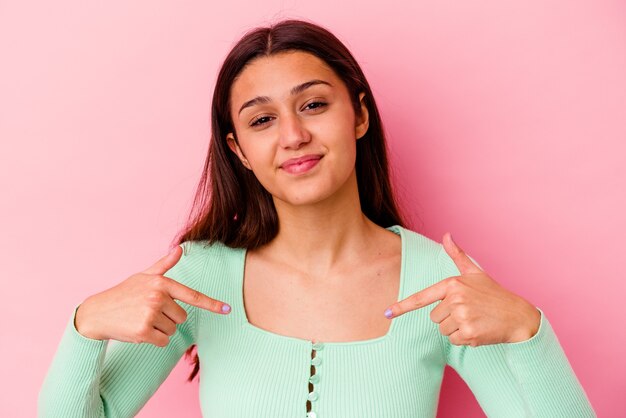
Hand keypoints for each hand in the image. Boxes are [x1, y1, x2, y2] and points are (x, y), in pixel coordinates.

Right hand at [74, 245, 230, 345]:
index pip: (192, 295)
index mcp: (161, 283)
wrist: (98, 313)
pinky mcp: (144, 331)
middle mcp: (158, 297)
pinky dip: (154, 340)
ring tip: (141, 319)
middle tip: (148, 312)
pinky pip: (163, 341)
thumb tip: (179, 249)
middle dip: (169, 317)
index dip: (212, 304)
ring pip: (173, 330)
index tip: (228, 309)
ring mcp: (151, 314)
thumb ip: (164, 265)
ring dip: (160, 329)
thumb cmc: (124, 293)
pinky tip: (139, 330)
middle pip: (182, 317)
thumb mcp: (143, 276)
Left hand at [384, 233, 540, 346]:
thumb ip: (457, 255)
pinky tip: (478, 330)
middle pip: (434, 318)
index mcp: (452, 284)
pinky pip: (454, 341)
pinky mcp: (469, 334)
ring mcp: (462, 317)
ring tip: (474, 320)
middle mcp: (455, 300)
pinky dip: (464, 339)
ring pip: (443, 330)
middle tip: (468, 312)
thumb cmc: (494, 294)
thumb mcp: (475, 272)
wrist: (518, 316)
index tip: (387, 313)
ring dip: (456, 329)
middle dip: (448, 318)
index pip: (422, 297)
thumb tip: (446, 234)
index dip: (402, 307)